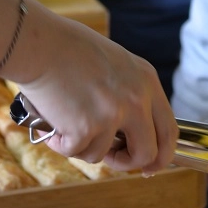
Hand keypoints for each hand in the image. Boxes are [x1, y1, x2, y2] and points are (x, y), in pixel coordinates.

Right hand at [9, 12, 176, 172]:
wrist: (39, 43)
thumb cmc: (67, 48)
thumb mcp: (114, 64)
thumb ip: (127, 93)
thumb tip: (127, 133)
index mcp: (146, 80)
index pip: (169, 129)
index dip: (161, 154)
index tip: (150, 165)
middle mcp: (136, 99)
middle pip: (149, 153)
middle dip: (128, 162)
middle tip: (111, 159)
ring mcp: (113, 114)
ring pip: (103, 155)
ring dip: (83, 146)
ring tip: (66, 122)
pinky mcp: (86, 128)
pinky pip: (76, 151)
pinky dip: (61, 143)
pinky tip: (52, 124)